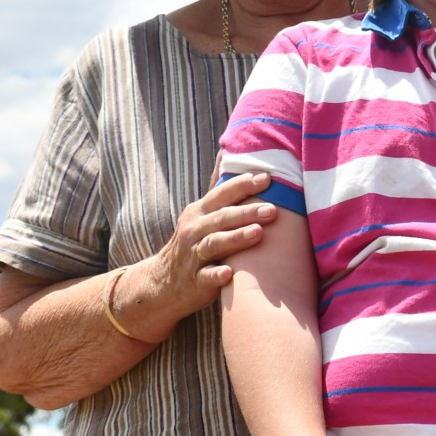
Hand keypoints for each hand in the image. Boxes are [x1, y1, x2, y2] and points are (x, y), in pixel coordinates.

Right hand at [134, 172, 278, 337]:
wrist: (161, 284)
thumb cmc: (193, 242)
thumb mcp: (201, 213)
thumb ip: (218, 186)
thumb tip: (227, 151)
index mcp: (200, 212)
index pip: (222, 194)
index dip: (243, 186)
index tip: (268, 179)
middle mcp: (195, 230)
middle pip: (222, 218)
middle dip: (247, 212)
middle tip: (273, 209)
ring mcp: (193, 256)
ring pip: (214, 244)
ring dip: (236, 238)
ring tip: (258, 233)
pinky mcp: (194, 281)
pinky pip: (204, 277)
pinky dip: (215, 275)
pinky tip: (229, 274)